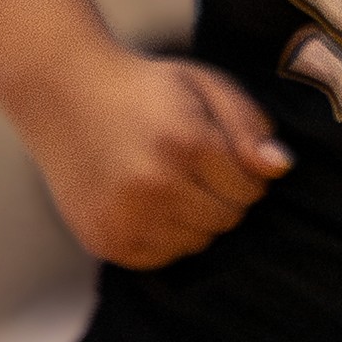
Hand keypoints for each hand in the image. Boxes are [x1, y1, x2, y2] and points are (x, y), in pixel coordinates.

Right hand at [23, 47, 285, 267]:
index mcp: (187, 143)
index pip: (250, 190)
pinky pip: (160, 257)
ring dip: (192, 218)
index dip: (242, 173)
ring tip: (164, 181)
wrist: (60, 89)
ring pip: (196, 243)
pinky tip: (143, 202)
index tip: (217, 154)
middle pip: (226, 220)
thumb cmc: (142, 87)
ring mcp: (127, 217)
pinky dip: (161, 236)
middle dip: (219, 196)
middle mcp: (156, 185)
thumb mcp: (203, 85)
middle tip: (189, 167)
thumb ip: (249, 124)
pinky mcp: (106, 239)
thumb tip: (280, 167)